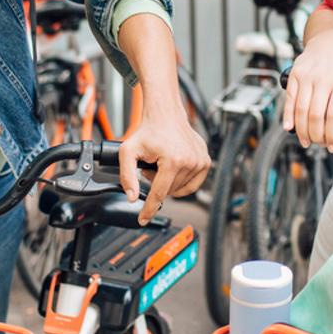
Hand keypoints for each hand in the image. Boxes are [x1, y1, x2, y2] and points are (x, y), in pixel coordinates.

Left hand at [118, 107, 210, 224]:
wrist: (165, 114)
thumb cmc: (148, 130)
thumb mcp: (128, 152)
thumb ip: (126, 176)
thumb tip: (131, 197)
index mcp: (173, 161)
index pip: (159, 194)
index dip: (148, 209)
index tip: (143, 220)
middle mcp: (190, 162)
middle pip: (169, 191)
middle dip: (156, 185)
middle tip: (149, 168)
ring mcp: (201, 161)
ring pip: (181, 189)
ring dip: (168, 182)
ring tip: (160, 165)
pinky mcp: (206, 160)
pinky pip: (193, 183)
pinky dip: (181, 181)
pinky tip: (172, 169)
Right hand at [282, 31, 332, 151]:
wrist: (329, 42)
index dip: (331, 135)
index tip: (332, 146)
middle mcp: (323, 79)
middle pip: (315, 116)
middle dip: (316, 136)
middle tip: (319, 144)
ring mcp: (307, 76)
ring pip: (300, 110)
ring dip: (302, 130)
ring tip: (307, 140)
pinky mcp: (295, 75)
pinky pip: (289, 100)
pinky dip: (288, 116)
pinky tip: (290, 128)